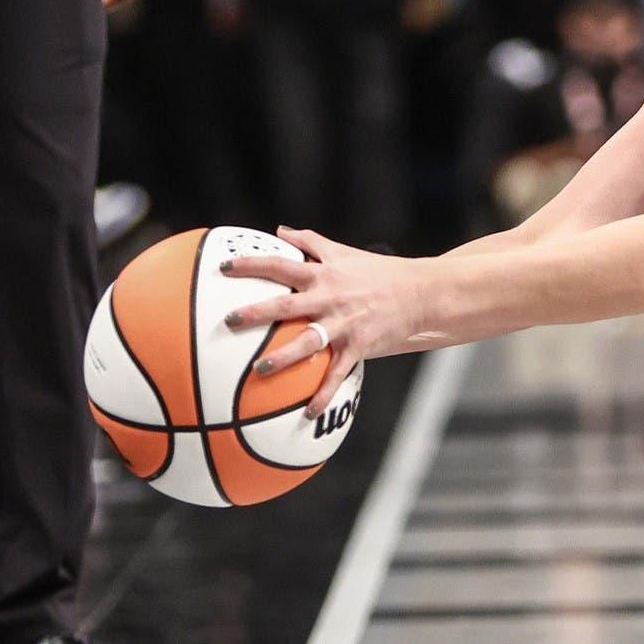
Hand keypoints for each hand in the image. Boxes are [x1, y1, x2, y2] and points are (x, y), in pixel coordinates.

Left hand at [222, 227, 432, 416]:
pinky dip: (324, 393)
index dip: (251, 265)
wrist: (419, 292)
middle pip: (287, 305)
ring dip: (283, 357)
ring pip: (309, 342)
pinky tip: (307, 412)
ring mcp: (344, 324)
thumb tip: (278, 230)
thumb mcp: (342, 251)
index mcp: (322, 274)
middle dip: (257, 313)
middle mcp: (329, 298)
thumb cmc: (377, 271)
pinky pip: (337, 373)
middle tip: (230, 321)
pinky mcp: (359, 346)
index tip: (223, 268)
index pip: (280, 265)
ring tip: (259, 370)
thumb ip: (309, 242)